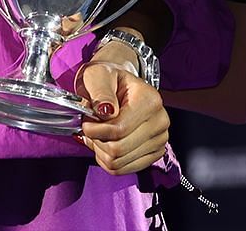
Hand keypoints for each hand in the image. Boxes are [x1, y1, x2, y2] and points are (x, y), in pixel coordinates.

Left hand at [76, 54, 168, 174]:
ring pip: (118, 162)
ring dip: (100, 151)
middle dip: (96, 141)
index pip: (119, 130)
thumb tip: (106, 111)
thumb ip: (100, 91)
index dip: (95, 130)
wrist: (119, 85)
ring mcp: (159, 140)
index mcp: (150, 101)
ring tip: (98, 134)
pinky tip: (105, 144)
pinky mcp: (154, 154)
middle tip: (91, 127)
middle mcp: (160, 121)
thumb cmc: (108, 80)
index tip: (86, 121)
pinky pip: (123, 169)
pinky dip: (107, 160)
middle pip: (118, 149)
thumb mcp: (98, 75)